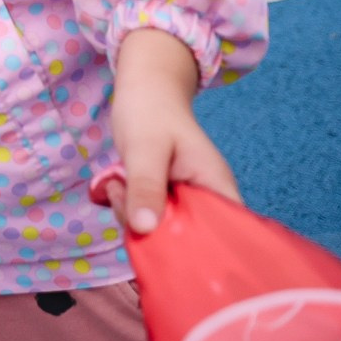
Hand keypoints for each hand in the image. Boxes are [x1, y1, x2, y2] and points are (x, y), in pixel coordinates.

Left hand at [101, 28, 239, 234]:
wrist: (144, 89)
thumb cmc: (151, 112)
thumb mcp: (145, 149)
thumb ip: (146, 187)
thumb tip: (145, 229)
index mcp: (217, 187)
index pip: (223, 236)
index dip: (198, 250)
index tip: (161, 245)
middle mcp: (206, 199)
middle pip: (186, 239)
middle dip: (150, 230)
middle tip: (124, 196)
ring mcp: (184, 200)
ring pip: (160, 230)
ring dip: (132, 215)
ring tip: (118, 184)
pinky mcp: (164, 199)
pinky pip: (147, 218)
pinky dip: (129, 209)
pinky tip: (117, 187)